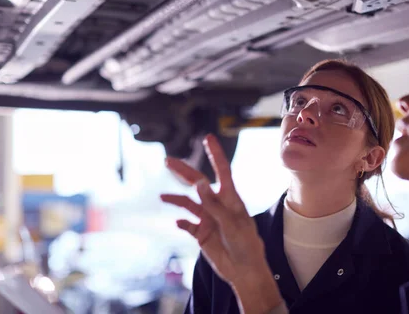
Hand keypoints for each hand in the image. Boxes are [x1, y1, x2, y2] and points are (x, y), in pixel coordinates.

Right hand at [161, 134, 281, 312]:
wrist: (245, 271)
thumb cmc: (246, 245)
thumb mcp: (232, 223)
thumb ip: (213, 203)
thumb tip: (199, 182)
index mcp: (230, 198)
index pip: (222, 170)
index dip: (215, 154)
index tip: (208, 137)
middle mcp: (217, 205)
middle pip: (197, 183)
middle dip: (183, 171)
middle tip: (168, 160)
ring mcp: (208, 219)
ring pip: (188, 203)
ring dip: (176, 198)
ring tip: (162, 196)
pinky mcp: (201, 234)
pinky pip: (188, 225)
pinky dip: (181, 223)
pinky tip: (177, 223)